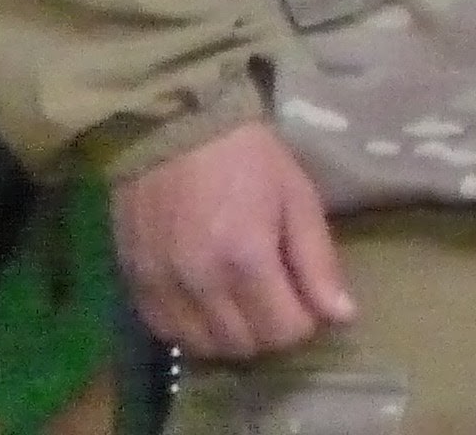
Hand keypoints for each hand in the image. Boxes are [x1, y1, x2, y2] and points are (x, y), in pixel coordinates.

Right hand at [111, 120, 354, 363]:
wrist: (172, 128)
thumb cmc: (247, 156)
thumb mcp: (297, 197)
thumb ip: (318, 262)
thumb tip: (342, 317)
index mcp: (247, 258)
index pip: (283, 331)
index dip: (304, 322)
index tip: (307, 300)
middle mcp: (200, 283)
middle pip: (244, 346)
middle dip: (270, 332)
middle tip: (277, 300)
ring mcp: (162, 288)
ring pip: (204, 348)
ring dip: (231, 336)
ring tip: (243, 304)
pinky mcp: (134, 285)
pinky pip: (167, 334)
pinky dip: (192, 330)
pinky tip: (207, 303)